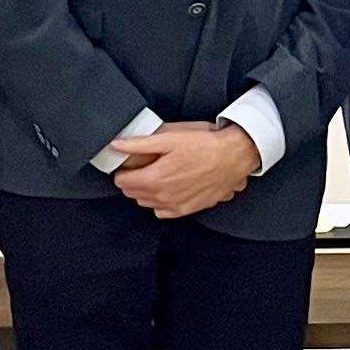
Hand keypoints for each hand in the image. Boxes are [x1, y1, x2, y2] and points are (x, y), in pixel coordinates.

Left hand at [108, 119, 260, 219]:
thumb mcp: (169, 138)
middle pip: (132, 193)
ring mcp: (175, 206)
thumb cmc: (205, 146)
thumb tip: (116, 146)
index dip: (123, 169)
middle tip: (143, 165)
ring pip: (146, 203)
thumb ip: (138, 144)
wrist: (233, 157)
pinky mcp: (187, 209)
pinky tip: (169, 187)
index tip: (129, 162)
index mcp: (154, 179)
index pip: (122, 181)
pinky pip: (163, 211)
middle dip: (133, 180)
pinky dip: (160, 201)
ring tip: (157, 174)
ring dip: (146, 190)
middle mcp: (163, 197)